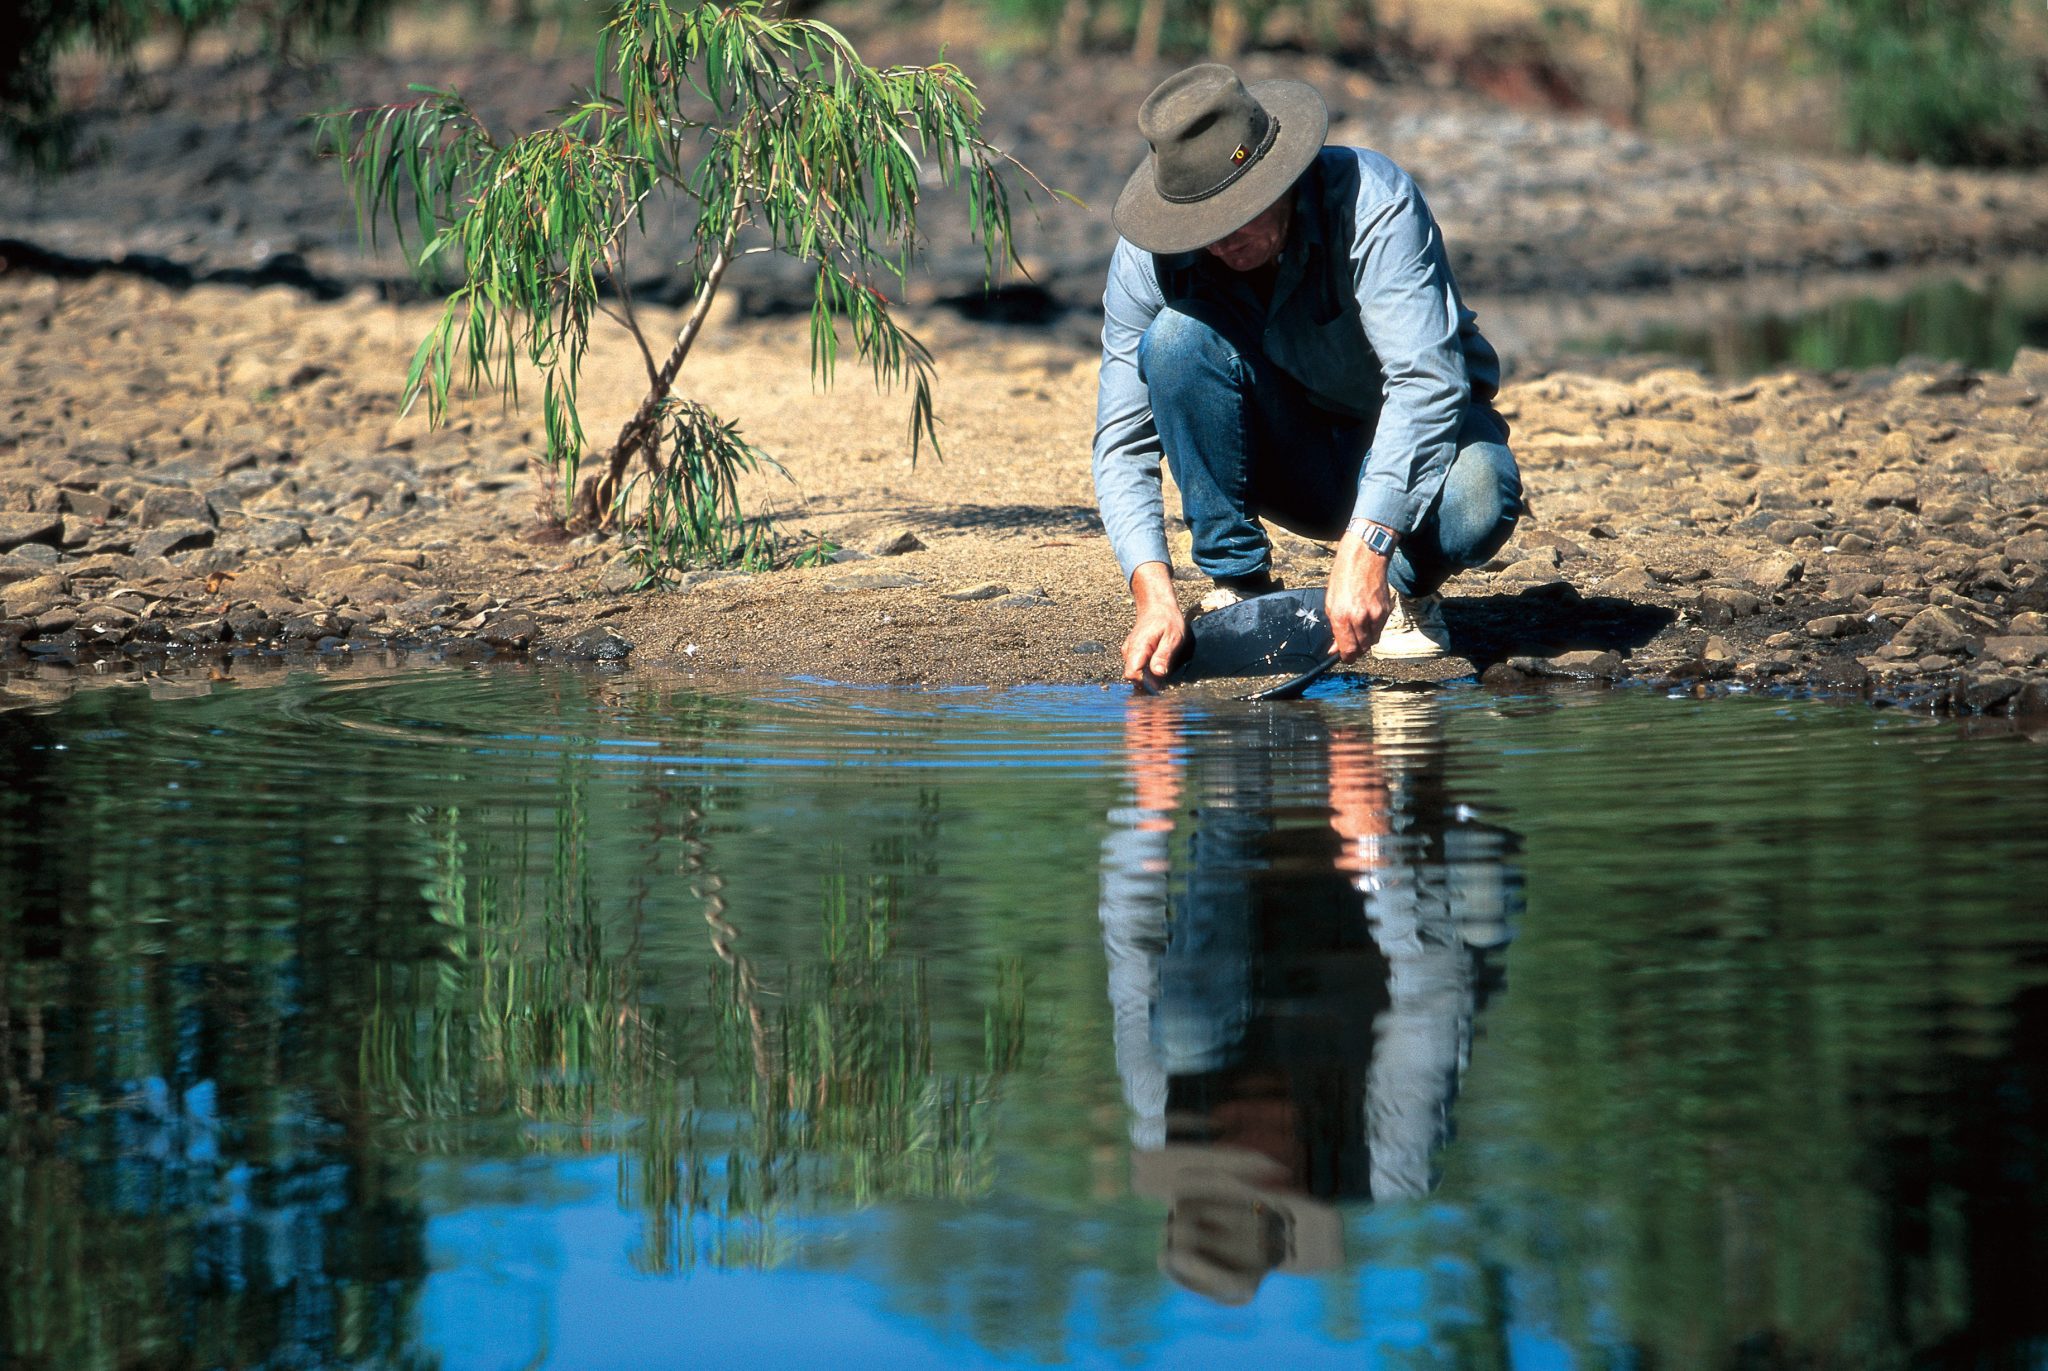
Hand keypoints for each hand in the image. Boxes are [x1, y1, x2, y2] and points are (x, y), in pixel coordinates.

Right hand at [1122, 561, 1187, 691]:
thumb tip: (1158, 673)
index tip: (1161, 683)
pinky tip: (1159, 662)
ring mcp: (1129, 654)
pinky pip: (1139, 669)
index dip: (1146, 683)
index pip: (1132, 674)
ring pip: (1137, 675)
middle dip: (1150, 682)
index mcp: (1138, 647)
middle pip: (1134, 678)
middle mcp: (1129, 652)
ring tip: (1164, 664)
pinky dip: (1149, 671)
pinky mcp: (1132, 655)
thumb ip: (1164, 655)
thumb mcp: (1172, 637)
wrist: (1158, 606)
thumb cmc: (1167, 620)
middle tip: (1166, 674)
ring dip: (1151, 677)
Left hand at [1327, 529, 1392, 661]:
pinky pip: (1380, 628)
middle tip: (1350, 643)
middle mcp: (1360, 618)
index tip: (1344, 657)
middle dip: (1355, 650)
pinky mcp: (1386, 610)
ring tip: (1358, 627)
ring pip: (1373, 640)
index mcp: (1342, 616)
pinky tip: (1367, 616)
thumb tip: (1335, 648)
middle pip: (1362, 649)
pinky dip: (1373, 628)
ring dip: (1365, 639)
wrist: (1364, 558)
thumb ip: (1334, 628)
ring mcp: (1375, 614)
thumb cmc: (1343, 577)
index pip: (1348, 649)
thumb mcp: (1330, 603)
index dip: (1346, 657)